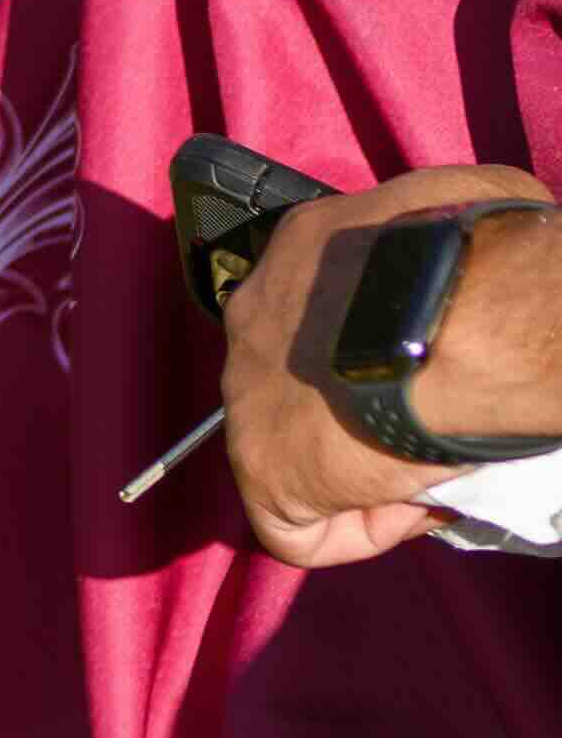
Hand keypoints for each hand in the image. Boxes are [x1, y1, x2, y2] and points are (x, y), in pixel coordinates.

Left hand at [220, 164, 561, 567]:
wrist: (461, 317)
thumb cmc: (481, 254)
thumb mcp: (470, 206)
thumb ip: (457, 229)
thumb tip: (490, 237)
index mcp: (302, 248)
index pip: (321, 305)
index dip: (373, 350)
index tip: (431, 372)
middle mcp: (256, 313)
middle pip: (294, 373)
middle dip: (355, 404)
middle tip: (424, 422)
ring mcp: (247, 390)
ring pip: (289, 446)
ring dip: (355, 466)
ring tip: (428, 469)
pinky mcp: (262, 467)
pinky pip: (293, 526)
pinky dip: (353, 530)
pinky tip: (413, 509)